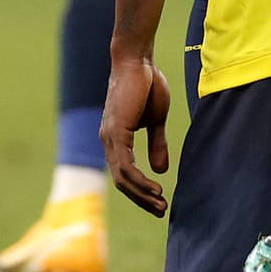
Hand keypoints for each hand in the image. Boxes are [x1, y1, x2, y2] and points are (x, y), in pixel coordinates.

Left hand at [100, 55, 171, 216]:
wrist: (139, 60)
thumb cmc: (148, 84)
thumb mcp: (156, 119)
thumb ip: (156, 144)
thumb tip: (160, 170)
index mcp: (117, 139)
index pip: (125, 174)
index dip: (141, 190)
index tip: (159, 201)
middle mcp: (109, 142)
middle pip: (122, 182)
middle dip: (141, 199)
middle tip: (161, 211)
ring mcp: (110, 138)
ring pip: (123, 178)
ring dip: (142, 194)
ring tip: (160, 204)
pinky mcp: (116, 132)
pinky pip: (126, 165)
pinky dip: (140, 180)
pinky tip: (155, 187)